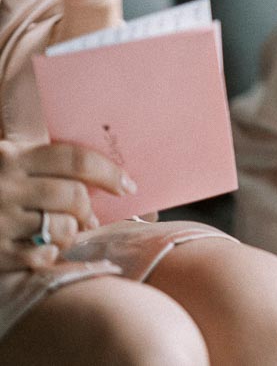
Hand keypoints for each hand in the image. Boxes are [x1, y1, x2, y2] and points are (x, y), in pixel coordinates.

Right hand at [0, 140, 136, 271]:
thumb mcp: (3, 157)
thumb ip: (40, 159)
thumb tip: (96, 175)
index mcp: (10, 156)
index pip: (75, 159)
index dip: (109, 172)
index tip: (127, 185)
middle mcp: (4, 186)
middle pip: (73, 196)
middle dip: (88, 208)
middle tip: (88, 216)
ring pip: (62, 229)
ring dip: (72, 233)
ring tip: (64, 232)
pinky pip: (40, 257)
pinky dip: (50, 254)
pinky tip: (44, 249)